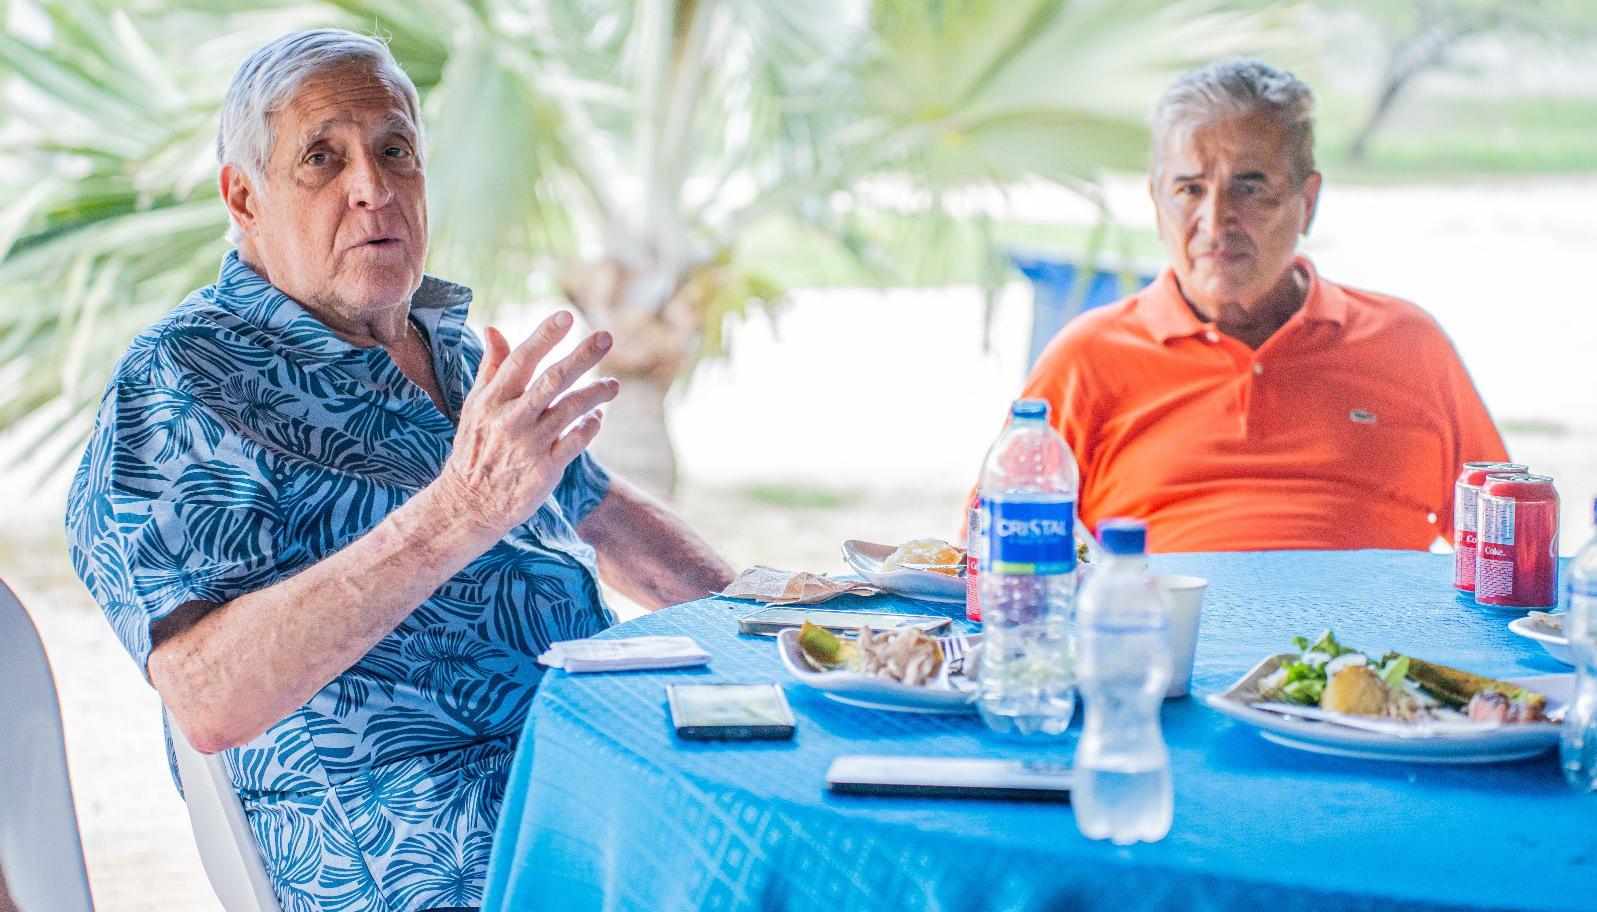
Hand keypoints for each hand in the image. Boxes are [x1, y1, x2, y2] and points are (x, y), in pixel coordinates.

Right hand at [431, 311, 619, 542]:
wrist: (469, 505)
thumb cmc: (475, 448)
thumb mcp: (474, 407)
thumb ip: (490, 368)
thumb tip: (495, 329)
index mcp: (492, 400)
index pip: (521, 360)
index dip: (544, 336)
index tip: (566, 316)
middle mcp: (511, 420)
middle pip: (552, 381)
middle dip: (582, 357)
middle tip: (607, 337)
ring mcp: (530, 445)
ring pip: (570, 410)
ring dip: (596, 393)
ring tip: (613, 385)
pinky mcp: (546, 470)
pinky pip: (577, 442)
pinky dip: (591, 426)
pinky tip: (597, 417)